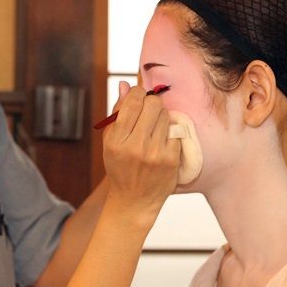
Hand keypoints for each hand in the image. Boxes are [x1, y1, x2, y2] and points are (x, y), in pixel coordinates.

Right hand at [102, 81, 179, 226]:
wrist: (134, 201)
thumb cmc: (120, 166)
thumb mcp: (110, 141)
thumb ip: (117, 112)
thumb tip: (125, 85)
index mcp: (117, 140)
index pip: (133, 101)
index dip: (137, 93)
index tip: (137, 97)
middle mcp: (136, 146)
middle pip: (153, 104)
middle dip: (151, 103)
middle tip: (148, 111)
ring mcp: (156, 154)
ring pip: (166, 115)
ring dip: (161, 117)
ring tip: (154, 128)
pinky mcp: (172, 160)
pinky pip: (175, 131)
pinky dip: (169, 132)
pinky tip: (162, 141)